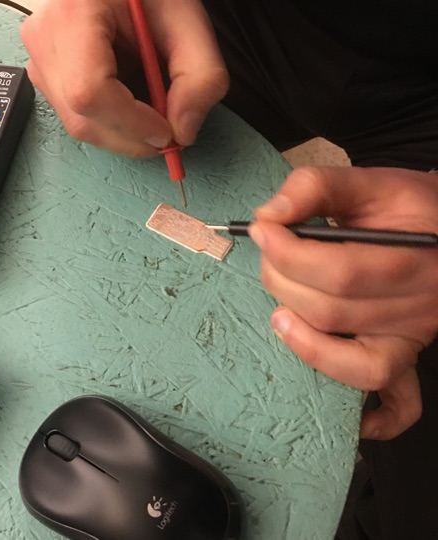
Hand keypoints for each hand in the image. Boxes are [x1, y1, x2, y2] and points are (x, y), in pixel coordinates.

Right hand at [20, 0, 227, 156]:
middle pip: (81, 118)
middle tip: (168, 131)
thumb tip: (183, 132)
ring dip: (122, 132)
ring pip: (78, 125)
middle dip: (130, 137)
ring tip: (150, 108)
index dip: (131, 122)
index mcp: (73, 13)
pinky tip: (129, 100)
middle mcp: (44, 39)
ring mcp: (40, 59)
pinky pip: (76, 118)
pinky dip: (110, 122)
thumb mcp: (187, 20)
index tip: (166, 130)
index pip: (89, 90)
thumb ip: (200, 75)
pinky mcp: (45, 75)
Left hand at [249, 167, 437, 439]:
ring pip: (351, 358)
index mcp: (416, 256)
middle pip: (334, 312)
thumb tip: (269, 216)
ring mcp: (416, 337)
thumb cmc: (408, 207)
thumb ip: (316, 187)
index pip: (340, 271)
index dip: (287, 253)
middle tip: (270, 256)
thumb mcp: (370, 182)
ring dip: (300, 336)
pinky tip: (350, 414)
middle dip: (282, 282)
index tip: (261, 229)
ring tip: (280, 310)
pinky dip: (374, 415)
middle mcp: (422, 305)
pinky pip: (400, 403)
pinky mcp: (409, 357)